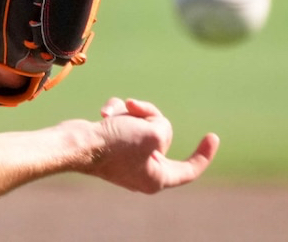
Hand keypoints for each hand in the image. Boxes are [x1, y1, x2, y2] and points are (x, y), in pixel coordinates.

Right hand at [85, 97, 218, 193]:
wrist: (75, 143)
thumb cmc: (114, 144)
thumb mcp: (153, 133)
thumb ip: (164, 128)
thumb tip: (148, 125)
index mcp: (156, 179)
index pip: (189, 170)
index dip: (203, 154)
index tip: (212, 136)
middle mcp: (142, 171)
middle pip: (161, 135)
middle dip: (150, 116)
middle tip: (135, 109)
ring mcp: (126, 157)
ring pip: (141, 124)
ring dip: (130, 112)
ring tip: (113, 112)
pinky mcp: (111, 144)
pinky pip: (124, 122)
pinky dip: (116, 113)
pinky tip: (104, 113)